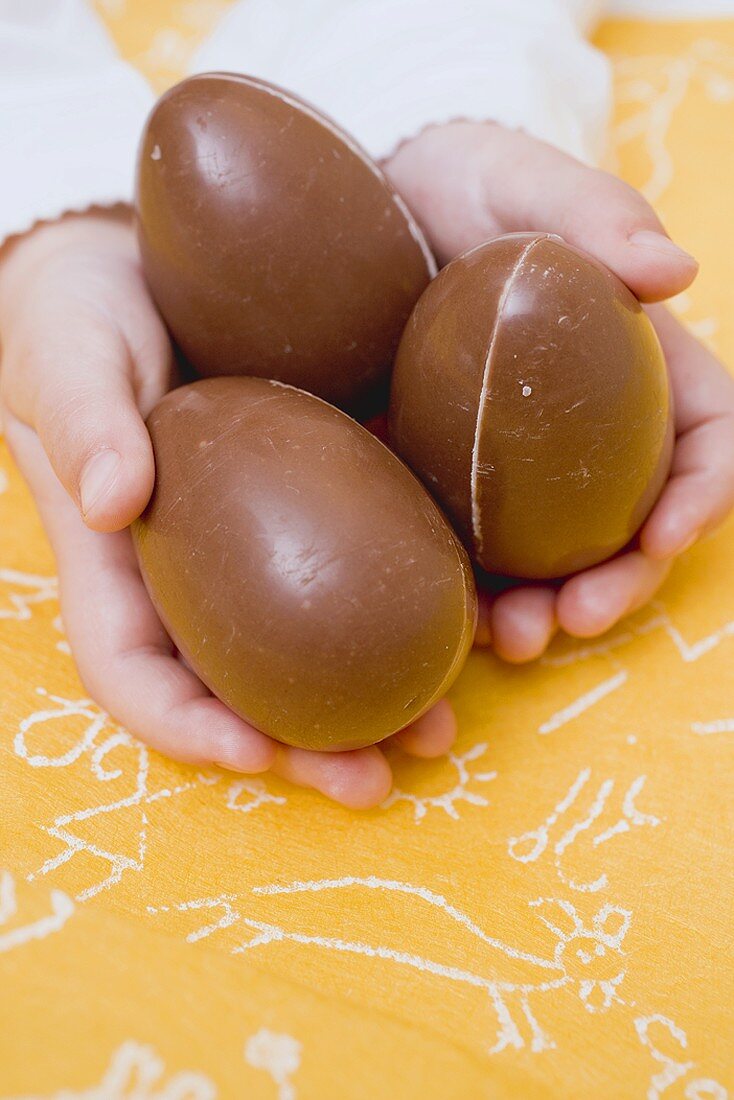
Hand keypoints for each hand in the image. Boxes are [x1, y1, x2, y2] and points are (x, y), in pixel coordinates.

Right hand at [0, 211, 454, 808]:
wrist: (144, 262)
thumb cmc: (81, 314)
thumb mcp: (67, 351)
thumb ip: (82, 417)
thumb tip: (113, 497)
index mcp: (121, 563)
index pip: (134, 673)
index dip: (187, 726)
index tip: (254, 755)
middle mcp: (196, 576)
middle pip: (240, 693)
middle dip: (302, 751)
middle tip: (375, 781)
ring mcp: (264, 546)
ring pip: (314, 653)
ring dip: (375, 705)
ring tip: (444, 729)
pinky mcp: (325, 499)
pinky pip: (365, 573)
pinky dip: (412, 614)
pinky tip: (475, 620)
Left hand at [385, 122, 733, 660]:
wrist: (362, 214)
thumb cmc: (461, 184)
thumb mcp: (521, 181)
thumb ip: (595, 216)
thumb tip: (676, 271)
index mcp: (635, 361)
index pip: (706, 436)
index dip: (704, 493)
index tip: (670, 534)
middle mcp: (585, 428)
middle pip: (635, 521)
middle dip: (620, 582)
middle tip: (574, 618)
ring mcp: (515, 465)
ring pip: (556, 558)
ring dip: (545, 610)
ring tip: (511, 638)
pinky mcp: (448, 482)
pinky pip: (474, 553)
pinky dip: (472, 594)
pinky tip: (448, 616)